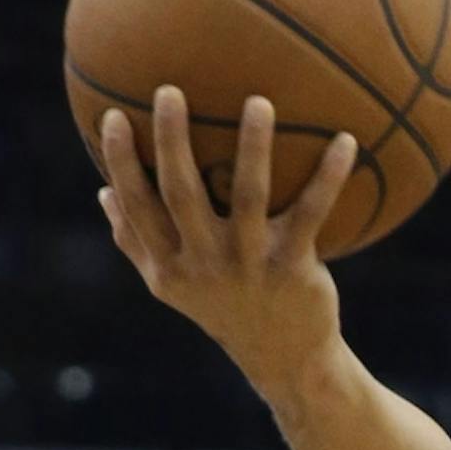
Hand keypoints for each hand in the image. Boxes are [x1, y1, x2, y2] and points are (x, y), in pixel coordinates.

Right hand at [99, 89, 356, 394]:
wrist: (285, 359)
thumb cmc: (223, 309)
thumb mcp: (174, 286)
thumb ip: (137, 242)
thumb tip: (103, 192)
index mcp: (171, 267)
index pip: (138, 208)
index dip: (122, 163)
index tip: (113, 114)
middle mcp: (206, 265)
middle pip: (181, 194)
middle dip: (171, 141)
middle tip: (169, 90)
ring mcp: (251, 265)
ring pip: (248, 196)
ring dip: (254, 147)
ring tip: (259, 102)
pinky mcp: (293, 268)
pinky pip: (312, 212)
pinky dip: (330, 177)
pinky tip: (346, 141)